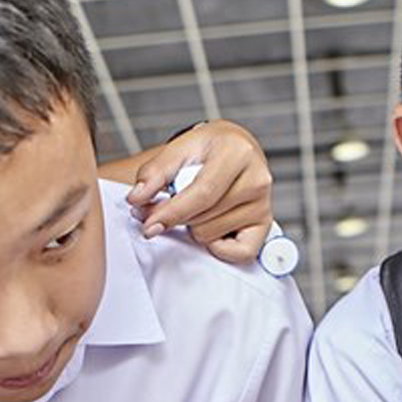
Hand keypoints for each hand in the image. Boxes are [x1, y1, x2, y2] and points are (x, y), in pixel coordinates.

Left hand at [125, 120, 274, 263]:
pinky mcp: (265, 224)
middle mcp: (257, 179)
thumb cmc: (209, 148)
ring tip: (196, 208)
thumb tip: (136, 198)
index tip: (148, 225)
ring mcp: (263, 204)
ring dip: (194, 227)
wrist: (236, 148)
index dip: (171, 212)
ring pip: (211, 235)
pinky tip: (212, 228)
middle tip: (164, 208)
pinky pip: (238, 253)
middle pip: (203, 219)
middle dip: (176, 219)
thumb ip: (155, 172)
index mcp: (237, 152)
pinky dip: (219, 248)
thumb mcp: (180, 148)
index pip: (202, 194)